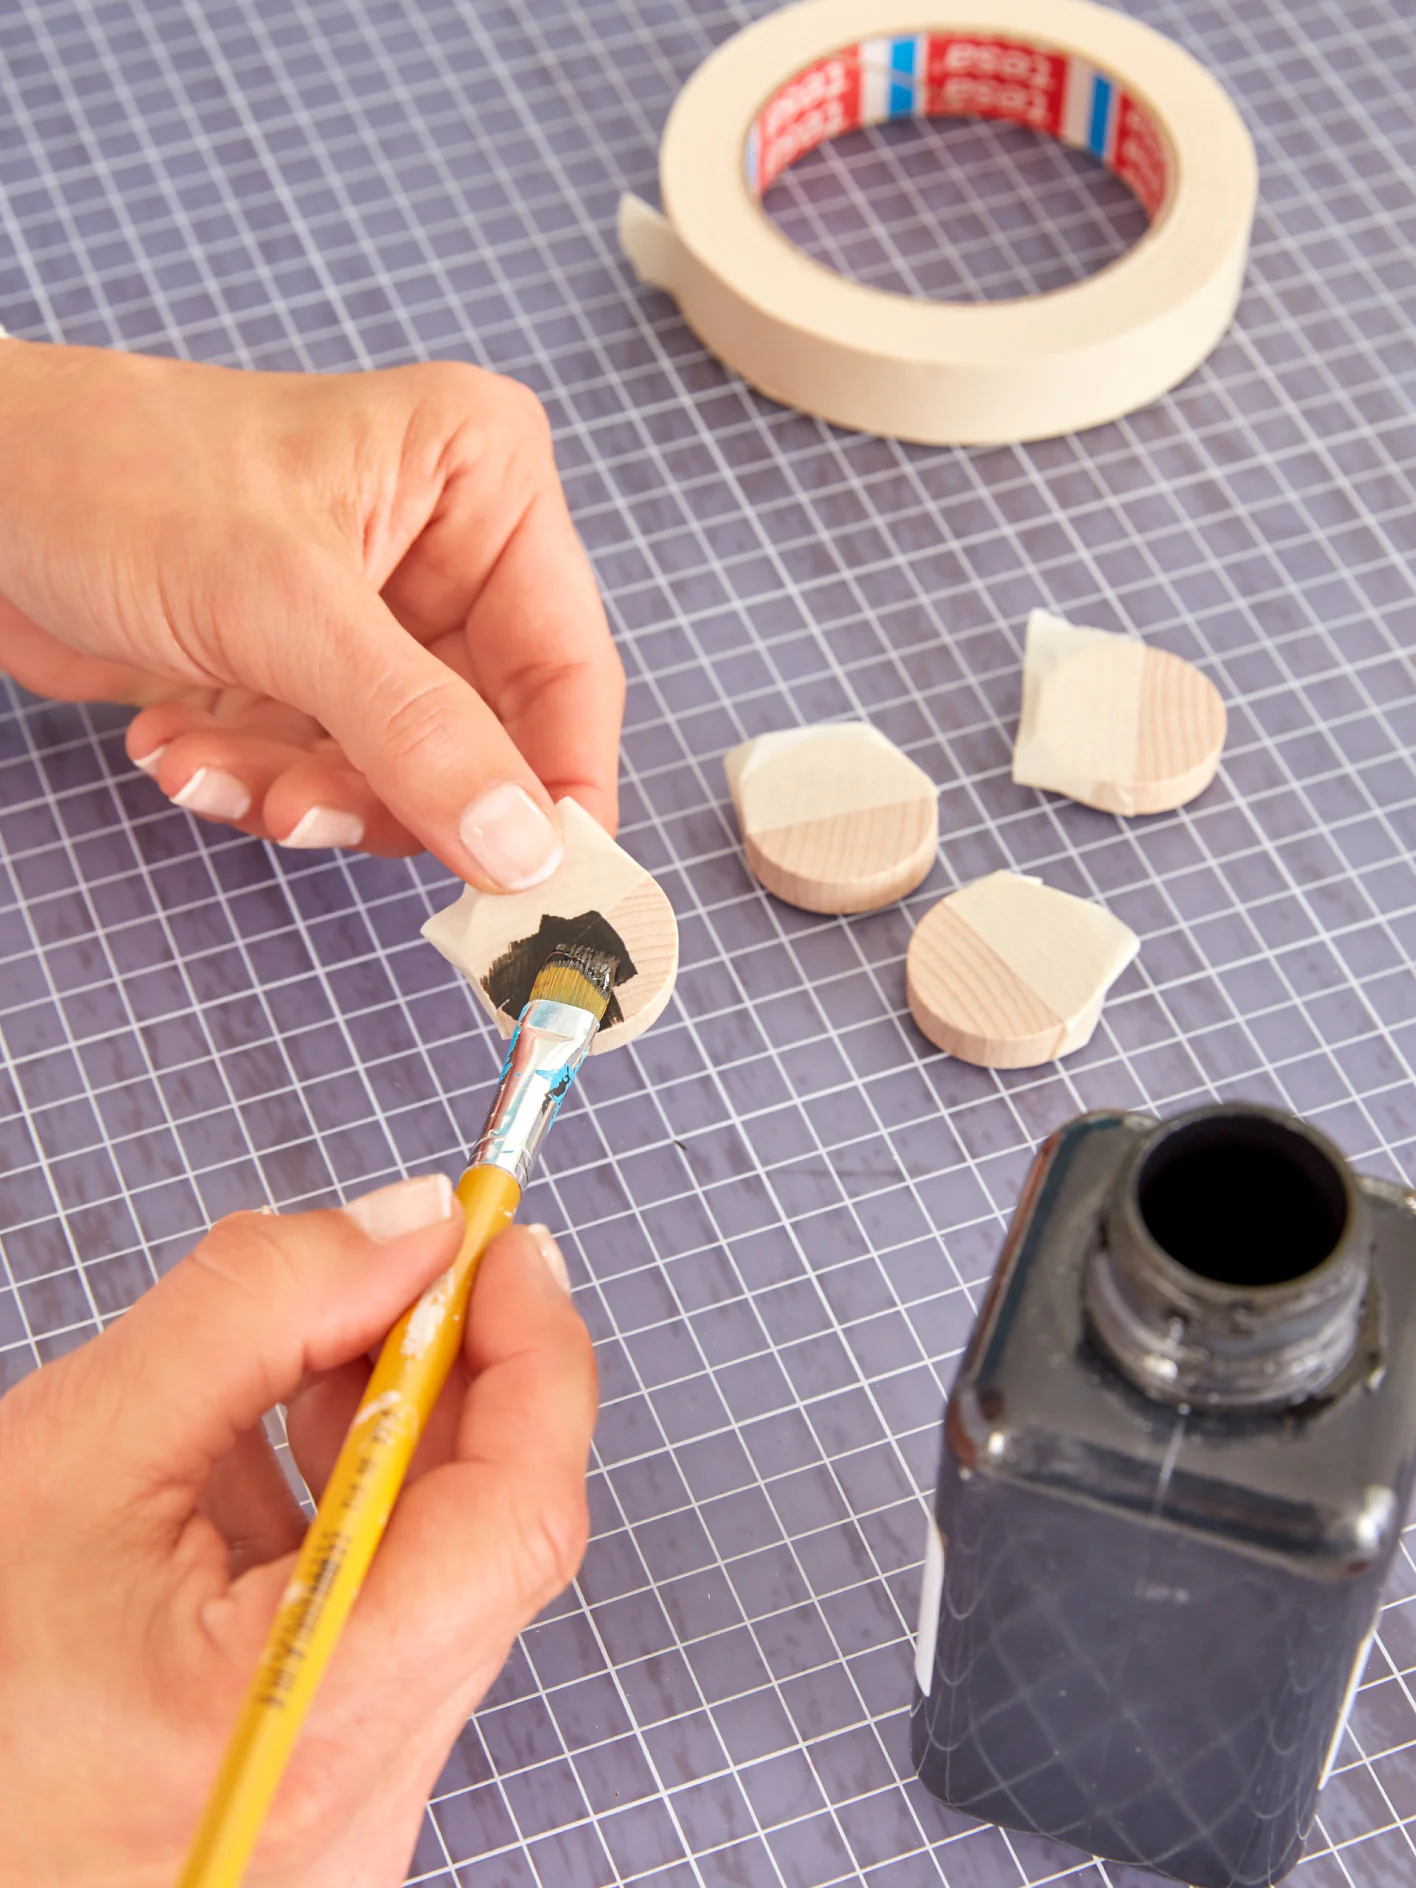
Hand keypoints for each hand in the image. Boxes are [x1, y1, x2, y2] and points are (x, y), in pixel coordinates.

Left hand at [0, 340, 623, 887]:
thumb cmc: (114, 475)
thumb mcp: (283, 607)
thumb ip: (418, 735)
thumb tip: (528, 851)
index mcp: (482, 483)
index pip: (567, 667)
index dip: (558, 785)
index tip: (541, 887)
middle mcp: (446, 549)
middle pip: (487, 736)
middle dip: (394, 791)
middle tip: (312, 818)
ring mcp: (375, 617)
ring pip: (403, 772)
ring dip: (304, 792)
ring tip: (217, 771)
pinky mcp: (308, 670)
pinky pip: (327, 772)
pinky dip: (255, 781)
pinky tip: (178, 746)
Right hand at [0, 1178, 596, 1887]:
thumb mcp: (79, 1457)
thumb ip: (260, 1312)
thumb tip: (413, 1228)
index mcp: (310, 1722)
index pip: (520, 1513)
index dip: (533, 1352)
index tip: (499, 1243)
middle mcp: (358, 1801)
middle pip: (485, 1537)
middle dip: (448, 1377)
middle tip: (397, 1271)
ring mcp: (345, 1822)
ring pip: (434, 1577)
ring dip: (385, 1442)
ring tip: (293, 1364)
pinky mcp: (318, 1811)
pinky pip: (382, 1634)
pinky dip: (340, 1525)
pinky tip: (252, 1468)